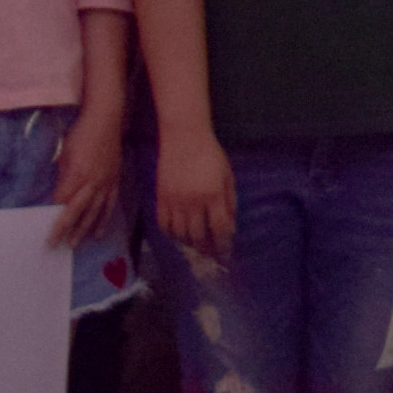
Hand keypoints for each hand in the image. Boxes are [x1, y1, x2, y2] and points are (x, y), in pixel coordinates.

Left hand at [51, 105, 128, 247]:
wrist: (106, 120)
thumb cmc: (81, 133)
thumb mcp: (65, 154)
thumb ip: (63, 176)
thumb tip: (58, 195)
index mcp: (77, 175)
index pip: (63, 202)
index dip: (54, 216)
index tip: (45, 226)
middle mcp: (92, 183)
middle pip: (77, 212)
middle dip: (65, 230)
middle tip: (56, 245)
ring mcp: (106, 183)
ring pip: (95, 213)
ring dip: (84, 230)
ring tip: (75, 244)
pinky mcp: (115, 181)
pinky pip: (109, 205)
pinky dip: (103, 220)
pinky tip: (98, 232)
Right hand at [153, 125, 234, 258]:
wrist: (183, 136)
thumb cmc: (210, 154)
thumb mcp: (227, 175)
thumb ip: (230, 201)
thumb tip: (231, 226)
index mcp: (214, 195)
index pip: (220, 229)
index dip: (224, 245)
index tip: (226, 254)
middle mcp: (193, 201)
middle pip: (199, 236)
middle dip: (207, 250)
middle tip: (211, 255)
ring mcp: (175, 200)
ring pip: (180, 234)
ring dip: (189, 244)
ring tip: (197, 246)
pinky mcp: (161, 197)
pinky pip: (164, 224)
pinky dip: (171, 234)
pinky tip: (178, 235)